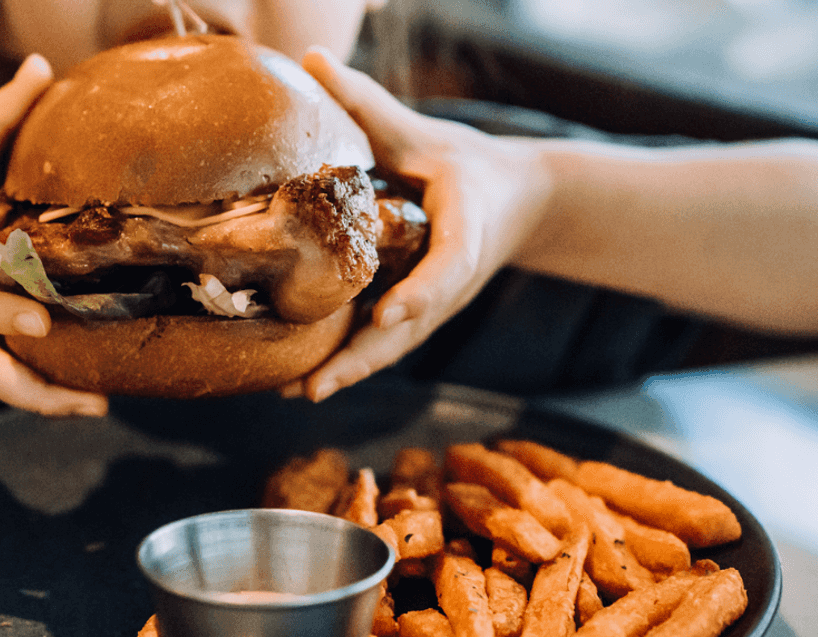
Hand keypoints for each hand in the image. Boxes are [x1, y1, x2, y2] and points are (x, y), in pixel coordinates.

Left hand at [285, 48, 552, 401]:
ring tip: (297, 394)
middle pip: (410, 328)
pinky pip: (383, 343)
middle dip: (363, 358)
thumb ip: (370, 106)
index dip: (423, 291)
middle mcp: (450, 280)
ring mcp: (435, 304)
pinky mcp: (420, 313)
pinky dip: (349, 362)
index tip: (394, 310)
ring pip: (392, 346)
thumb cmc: (467, 166)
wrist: (520, 202)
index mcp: (465, 232)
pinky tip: (302, 381)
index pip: (449, 266)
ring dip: (348, 372)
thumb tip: (313, 61)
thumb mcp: (426, 135)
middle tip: (317, 386)